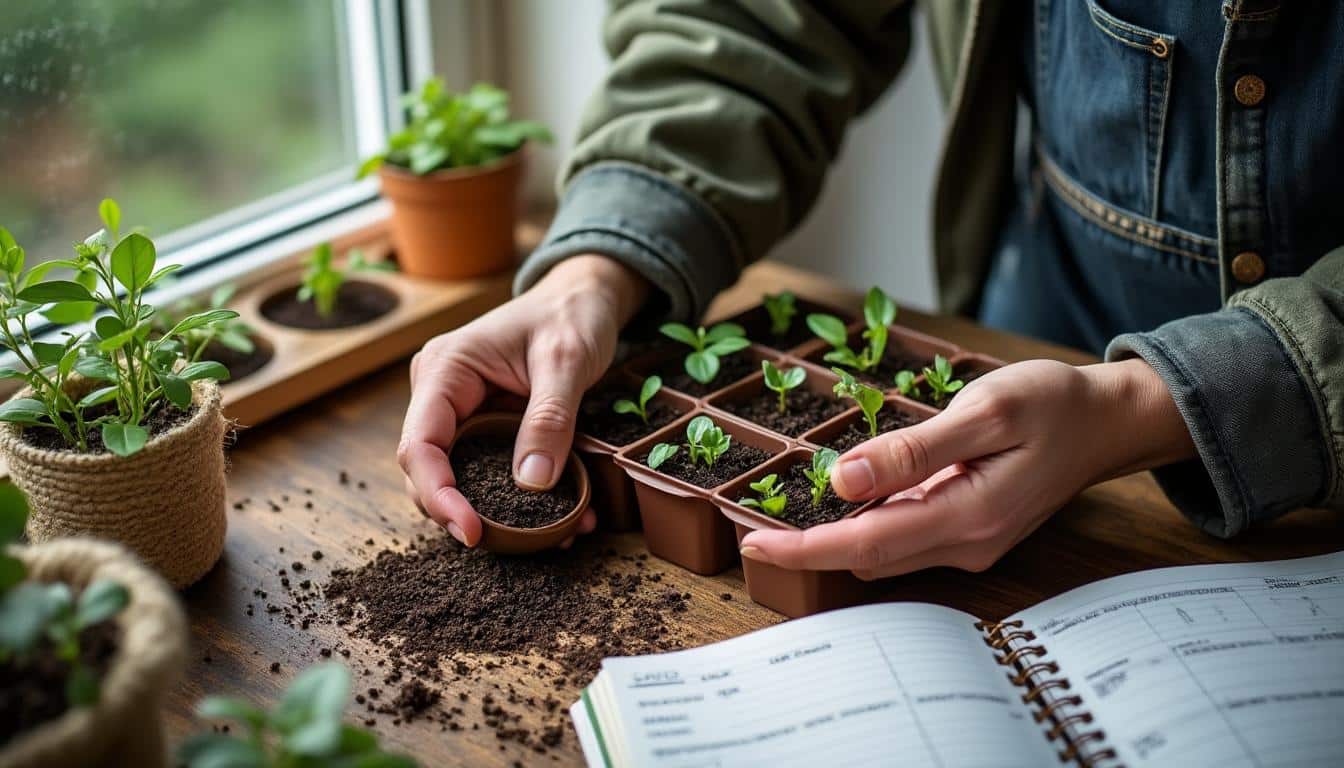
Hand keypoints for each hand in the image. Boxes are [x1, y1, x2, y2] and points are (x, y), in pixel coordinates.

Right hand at [398, 254, 649, 545]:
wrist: (584, 299)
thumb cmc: (571, 315)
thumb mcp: (567, 360)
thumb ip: (549, 418)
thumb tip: (531, 483)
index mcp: (445, 370)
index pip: (420, 445)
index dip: (438, 494)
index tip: (472, 530)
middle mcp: (441, 394)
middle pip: (429, 471)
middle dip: (465, 513)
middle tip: (517, 544)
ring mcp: (461, 413)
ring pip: (460, 479)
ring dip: (499, 513)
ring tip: (556, 534)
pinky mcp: (486, 428)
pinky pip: (491, 472)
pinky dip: (520, 500)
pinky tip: (565, 517)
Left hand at [738, 358, 1195, 577]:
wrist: (1108, 421)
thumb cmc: (1052, 404)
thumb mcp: (985, 411)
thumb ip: (914, 450)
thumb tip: (844, 479)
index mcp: (967, 516)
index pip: (864, 544)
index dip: (804, 548)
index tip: (752, 543)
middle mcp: (965, 543)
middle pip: (866, 558)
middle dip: (807, 549)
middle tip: (751, 528)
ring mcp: (968, 544)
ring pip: (882, 553)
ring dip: (834, 540)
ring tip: (781, 518)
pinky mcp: (968, 532)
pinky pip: (903, 539)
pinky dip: (864, 527)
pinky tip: (844, 502)